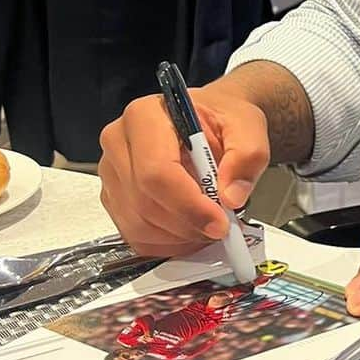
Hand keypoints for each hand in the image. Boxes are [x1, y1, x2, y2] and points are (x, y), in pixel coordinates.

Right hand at [98, 82, 269, 256]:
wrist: (207, 121)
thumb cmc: (221, 119)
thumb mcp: (247, 126)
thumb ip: (247, 155)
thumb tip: (232, 197)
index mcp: (145, 116)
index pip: (157, 172)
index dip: (188, 205)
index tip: (221, 222)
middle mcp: (119, 142)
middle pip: (144, 202)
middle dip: (188, 224)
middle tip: (222, 227)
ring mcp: (112, 173)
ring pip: (138, 225)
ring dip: (179, 237)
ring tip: (209, 226)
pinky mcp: (114, 198)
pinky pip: (134, 235)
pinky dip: (167, 243)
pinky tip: (191, 231)